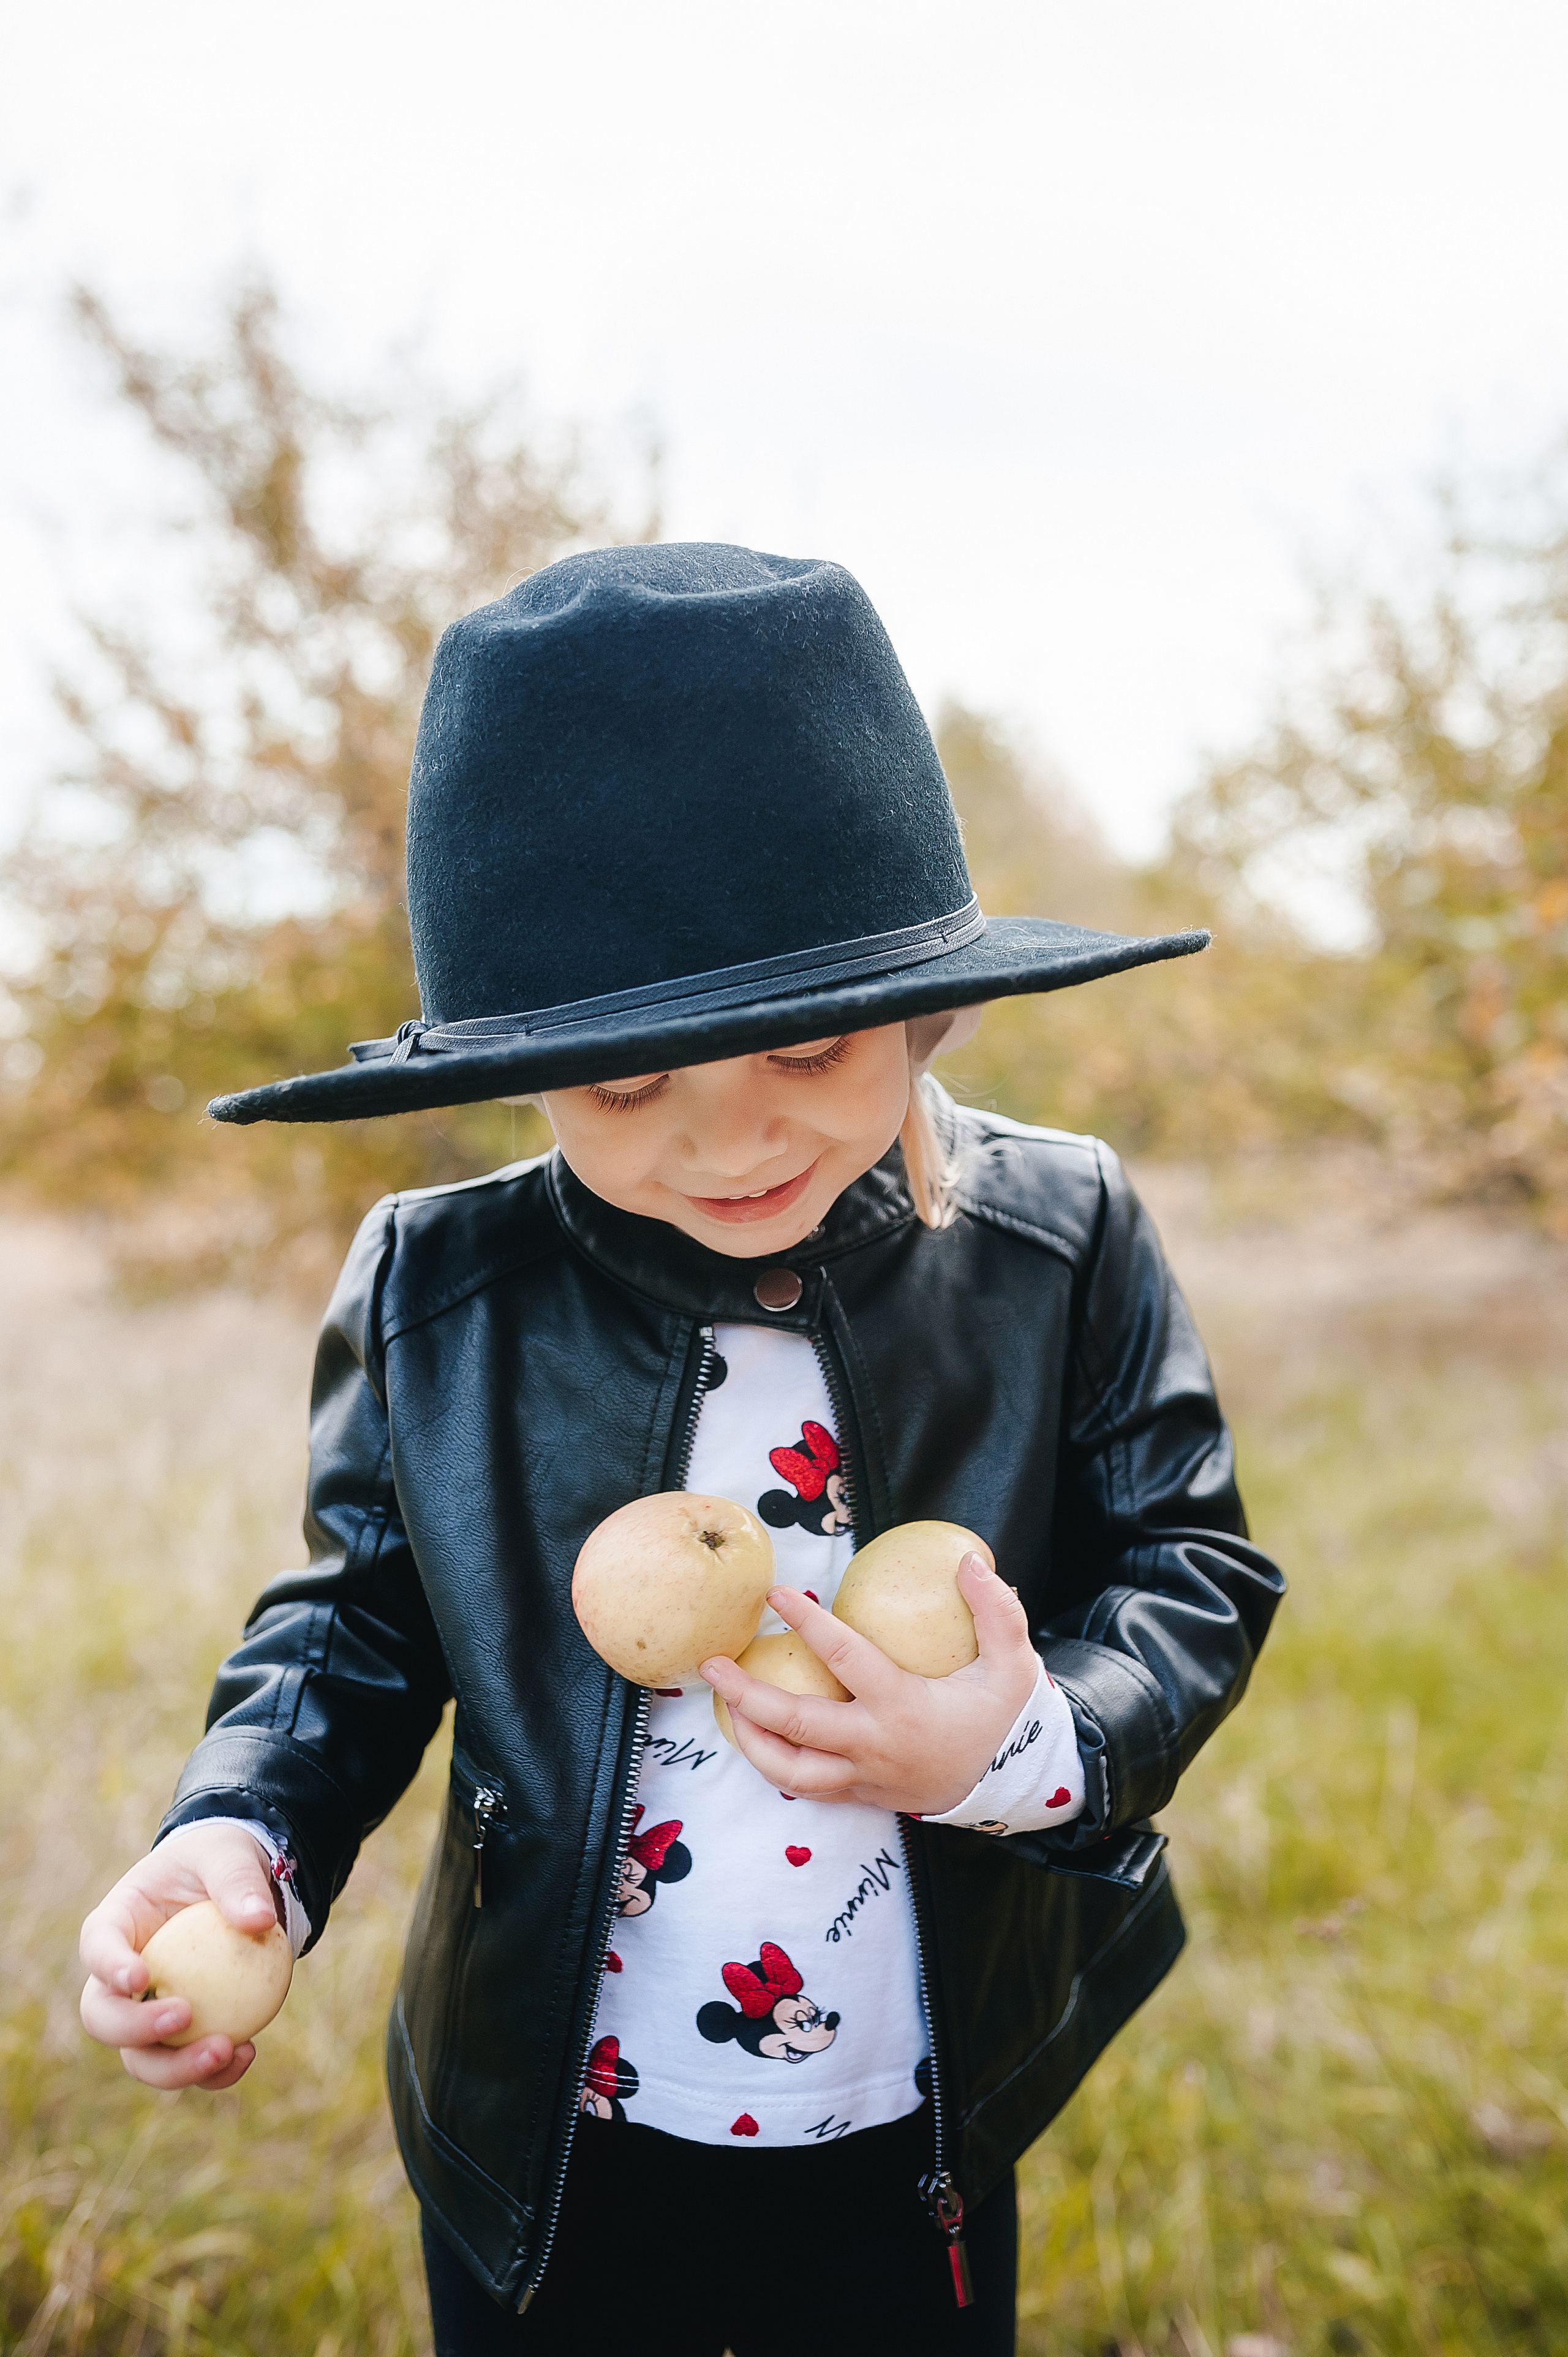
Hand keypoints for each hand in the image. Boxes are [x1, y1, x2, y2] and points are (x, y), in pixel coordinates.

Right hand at [79, 1826, 278, 2089]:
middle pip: (103, 2016)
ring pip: (141, 2056)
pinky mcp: (183, 2035)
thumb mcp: (228, 1854)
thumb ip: (238, 1880)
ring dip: (176, 2067)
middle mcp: (120, 1978)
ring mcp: (148, 2011)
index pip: (98, 1947)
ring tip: (225, 2050)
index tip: (139, 1979)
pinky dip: (214, 2071)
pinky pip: (188, 2063)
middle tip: (184, 2015)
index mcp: (117, 1924)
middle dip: (134, 2029)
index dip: (109, 1967)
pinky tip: (247, 2052)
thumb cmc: (220, 1860)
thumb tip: (259, 1920)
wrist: (239, 1889)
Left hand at [699, 1553, 1039, 1812]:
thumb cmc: (1006, 1720)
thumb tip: (968, 1562)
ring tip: (725, 1705)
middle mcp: (873, 1744)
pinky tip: (757, 1738)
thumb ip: (996, 1611)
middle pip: (794, 1722)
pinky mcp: (861, 1797)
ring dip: (749, 1739)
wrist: (1013, 1788)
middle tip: (711, 1665)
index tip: (777, 1594)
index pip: (843, 1657)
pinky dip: (775, 1766)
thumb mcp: (1014, 1665)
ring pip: (789, 1769)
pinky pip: (806, 1788)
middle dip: (746, 1693)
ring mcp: (863, 1777)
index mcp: (902, 1706)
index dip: (807, 1622)